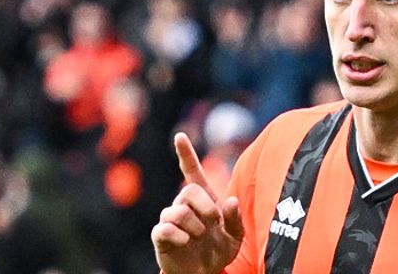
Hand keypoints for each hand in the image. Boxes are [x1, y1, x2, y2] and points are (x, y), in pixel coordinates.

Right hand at [152, 133, 244, 273]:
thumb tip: (230, 201)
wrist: (205, 273)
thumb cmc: (219, 250)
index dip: (186, 154)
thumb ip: (235, 218)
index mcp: (202, 199)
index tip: (180, 136)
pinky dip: (179, 236)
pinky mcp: (161, 236)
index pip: (191, 171)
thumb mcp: (236, 235)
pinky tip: (186, 242)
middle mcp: (184, 205)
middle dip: (205, 206)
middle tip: (214, 222)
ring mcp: (171, 220)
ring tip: (200, 237)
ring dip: (194, 226)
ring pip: (177, 210)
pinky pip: (164, 228)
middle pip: (188, 190)